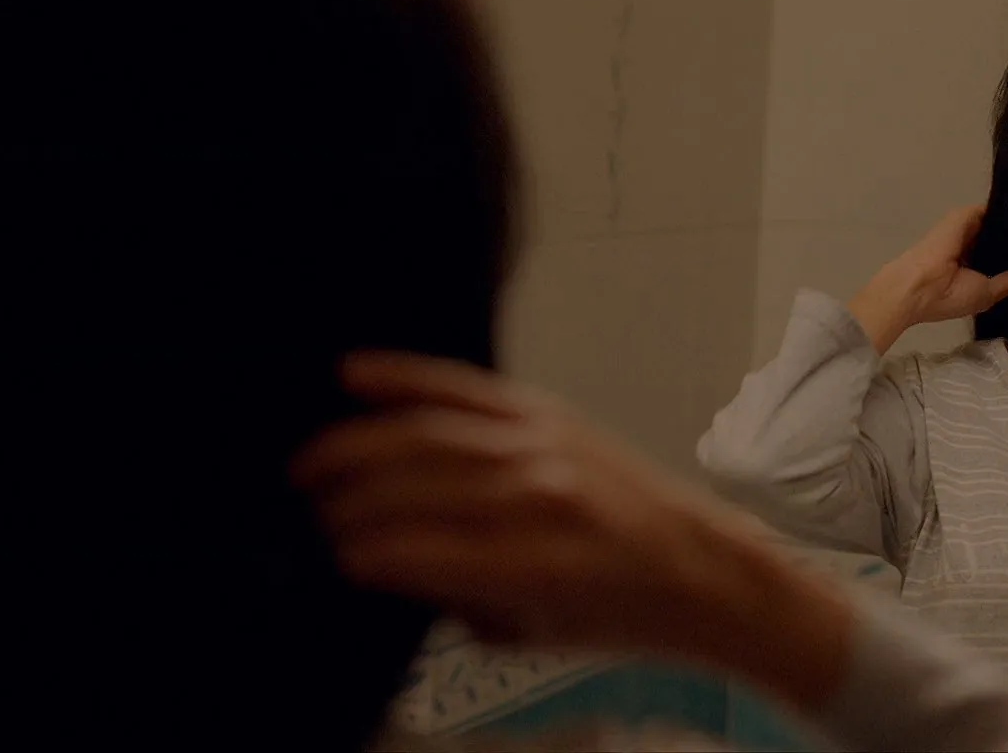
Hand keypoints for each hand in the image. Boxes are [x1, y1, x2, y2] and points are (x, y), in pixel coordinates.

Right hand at [293, 352, 853, 708]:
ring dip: (356, 446)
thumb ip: (455, 596)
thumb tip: (381, 563)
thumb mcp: (531, 632)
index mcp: (538, 561)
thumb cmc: (618, 613)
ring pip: (426, 435)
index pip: (421, 550)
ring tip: (307, 464)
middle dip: (349, 501)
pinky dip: (404, 378)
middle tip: (305, 516)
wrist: (702, 567)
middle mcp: (540, 493)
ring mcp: (543, 442)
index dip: (362, 554)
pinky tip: (352, 375)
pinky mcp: (545, 411)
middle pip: (414, 486)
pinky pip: (461, 387)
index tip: (326, 560)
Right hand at [850, 205, 1007, 353]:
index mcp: (976, 263)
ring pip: (1001, 221)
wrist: (919, 286)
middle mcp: (974, 243)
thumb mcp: (990, 292)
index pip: (1005, 253)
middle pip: (1004, 235)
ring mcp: (969, 227)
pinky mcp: (966, 214)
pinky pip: (993, 209)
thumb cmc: (951, 296)